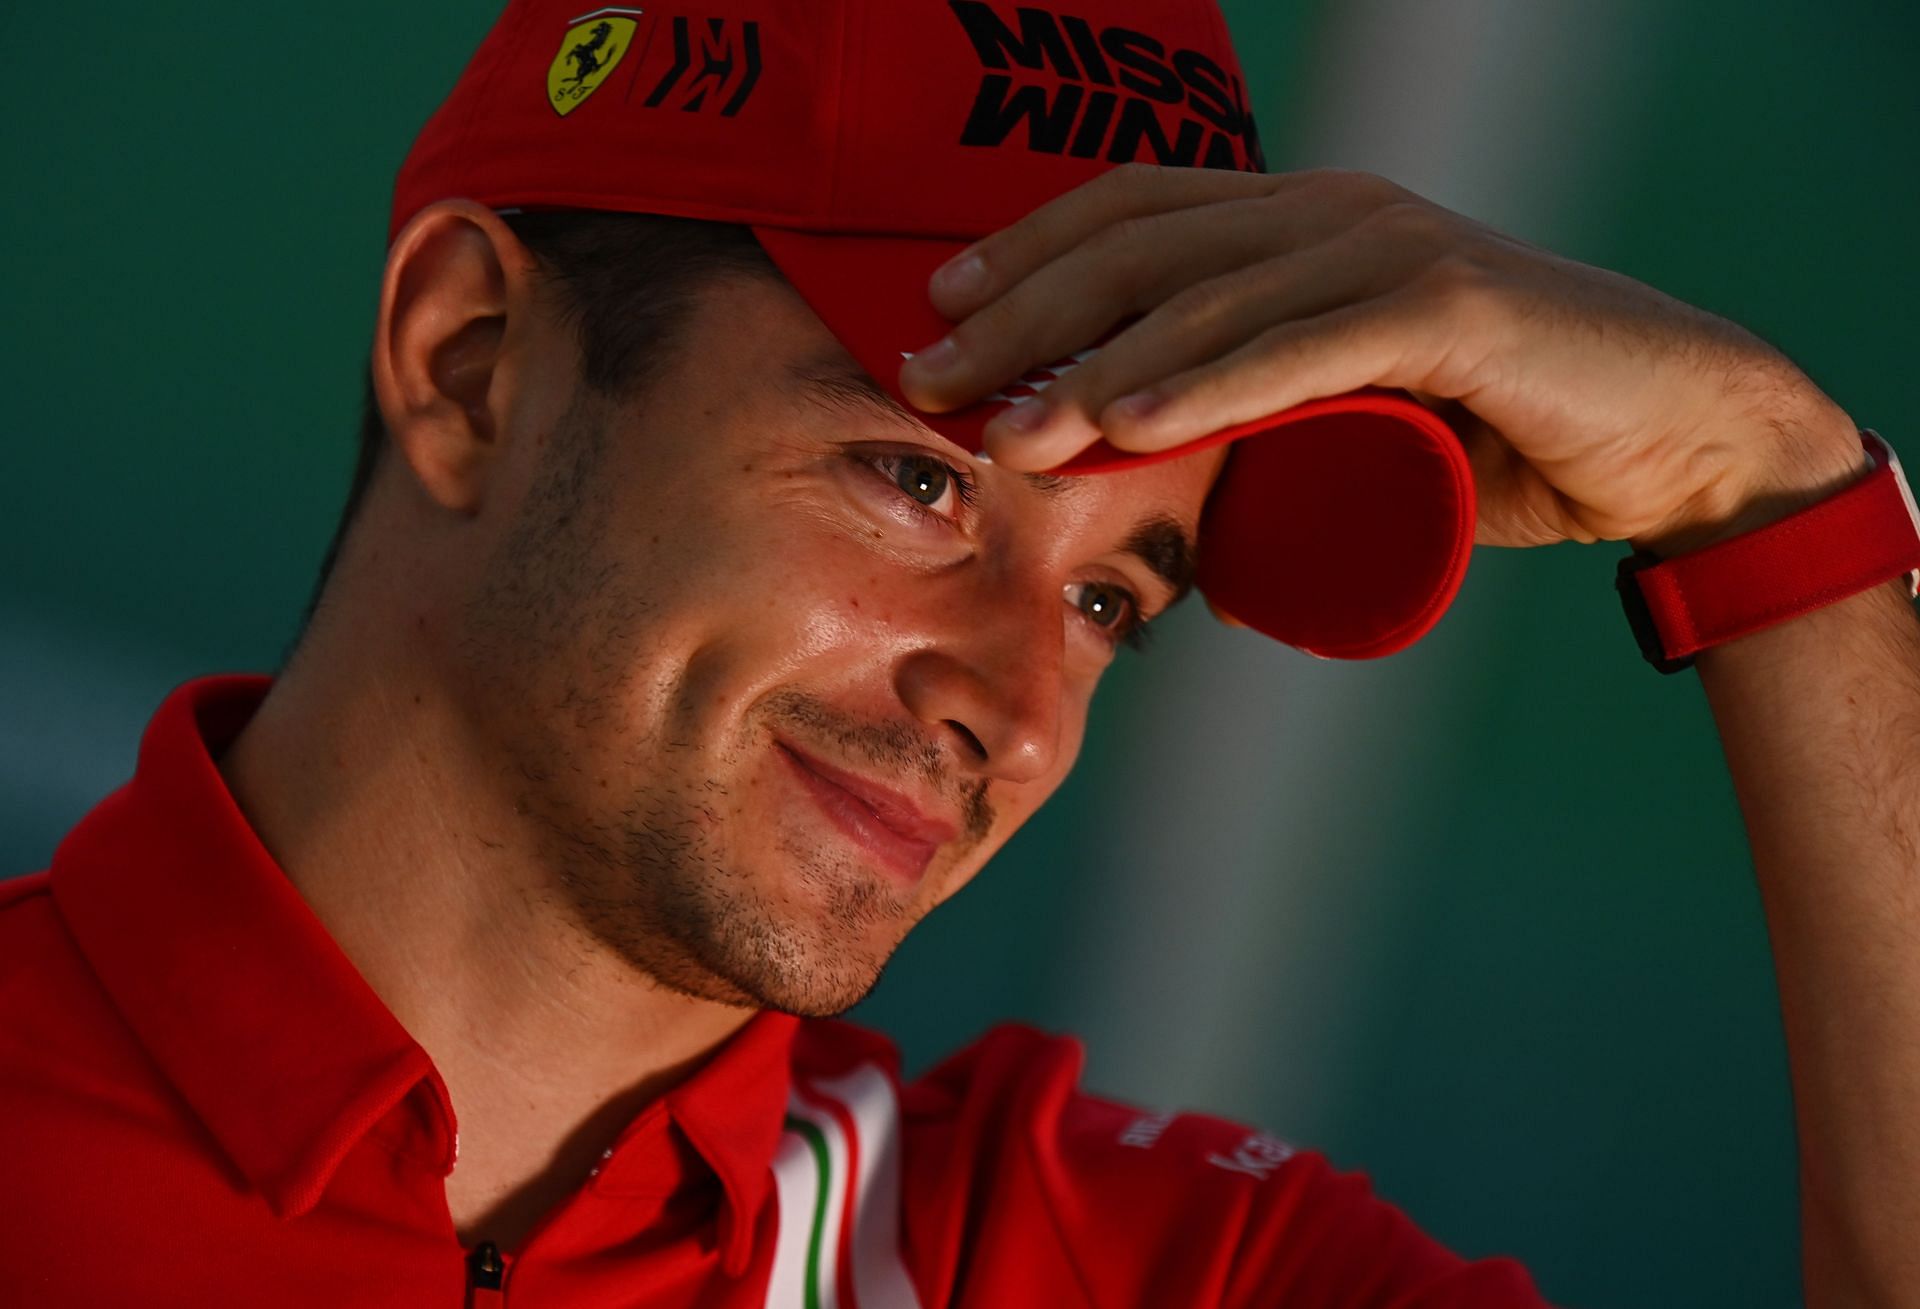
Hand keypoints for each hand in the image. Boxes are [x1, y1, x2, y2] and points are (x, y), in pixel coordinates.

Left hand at [896, 165, 1866, 556]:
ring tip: (1008, 433)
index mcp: (1300, 220)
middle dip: (1023, 311)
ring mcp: (1392, 249)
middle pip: (1144, 245)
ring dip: (1092, 367)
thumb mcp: (1347, 421)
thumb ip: (1263, 432)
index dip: (1028, 251)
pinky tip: (1126, 425)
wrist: (1671, 439)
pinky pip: (1305, 342)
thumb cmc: (1500, 436)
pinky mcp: (1453, 307)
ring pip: (1209, 296)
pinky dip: (1210, 384)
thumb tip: (1166, 518)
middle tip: (929, 377)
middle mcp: (1335, 211)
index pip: (1136, 212)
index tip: (938, 310)